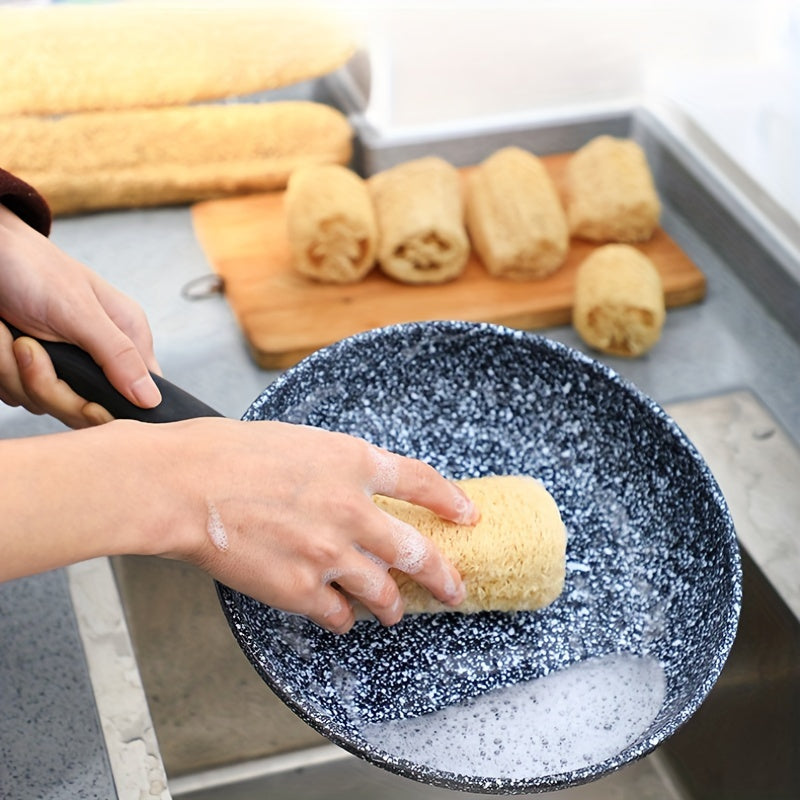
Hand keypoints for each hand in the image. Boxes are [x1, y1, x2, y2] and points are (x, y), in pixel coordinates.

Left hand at [0, 203, 160, 426]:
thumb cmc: (32, 267)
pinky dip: (2, 369)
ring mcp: (65, 365)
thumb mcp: (80, 311)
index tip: (85, 401)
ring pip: (44, 403)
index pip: (138, 396)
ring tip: (11, 335)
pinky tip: (1, 338)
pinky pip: (18, 393)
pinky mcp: (32, 369)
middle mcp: (99, 357)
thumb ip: (118, 355)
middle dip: (47, 384)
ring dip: (15, 373)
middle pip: (84, 409)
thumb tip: (153, 400)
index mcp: (127, 339)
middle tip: (27, 346)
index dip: (111, 406)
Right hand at [161, 421, 478, 633]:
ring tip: (394, 612)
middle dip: (443, 576)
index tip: (467, 515)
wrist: (184, 484)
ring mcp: (329, 552)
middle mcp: (352, 509)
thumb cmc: (230, 453)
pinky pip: (339, 614)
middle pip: (417, 551)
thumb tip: (357, 488)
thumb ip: (338, 467)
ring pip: (383, 593)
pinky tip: (342, 618)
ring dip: (392, 606)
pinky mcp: (301, 588)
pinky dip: (344, 618)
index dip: (451, 500)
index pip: (422, 481)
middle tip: (455, 588)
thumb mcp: (301, 442)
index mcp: (353, 462)